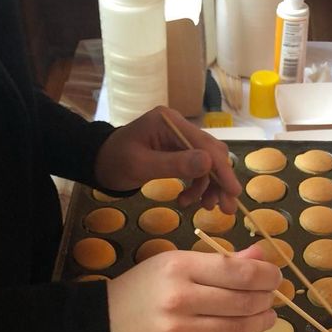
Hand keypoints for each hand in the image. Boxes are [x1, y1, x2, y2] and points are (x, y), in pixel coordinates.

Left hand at [94, 106, 241, 213]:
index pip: (206, 145)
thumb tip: (209, 163)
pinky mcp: (176, 151)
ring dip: (208, 187)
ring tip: (202, 208)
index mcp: (170, 122)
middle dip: (219, 182)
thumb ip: (175, 164)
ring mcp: (179, 139)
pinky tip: (186, 201)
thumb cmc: (115, 162)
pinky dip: (196, 186)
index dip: (222, 170)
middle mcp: (179, 126)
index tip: (234, 192)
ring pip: (207, 164)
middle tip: (226, 209)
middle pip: (211, 153)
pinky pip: (196, 169)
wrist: (98, 163)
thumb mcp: (142, 165)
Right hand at [106, 245, 279, 331]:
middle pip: (244, 301)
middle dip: (267, 299)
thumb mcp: (175, 264)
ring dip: (259, 322)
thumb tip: (261, 255)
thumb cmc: (141, 291)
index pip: (240, 271)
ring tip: (265, 317)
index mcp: (179, 267)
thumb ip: (220, 261)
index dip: (267, 274)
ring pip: (238, 328)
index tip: (274, 276)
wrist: (100, 327)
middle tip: (272, 298)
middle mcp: (180, 299)